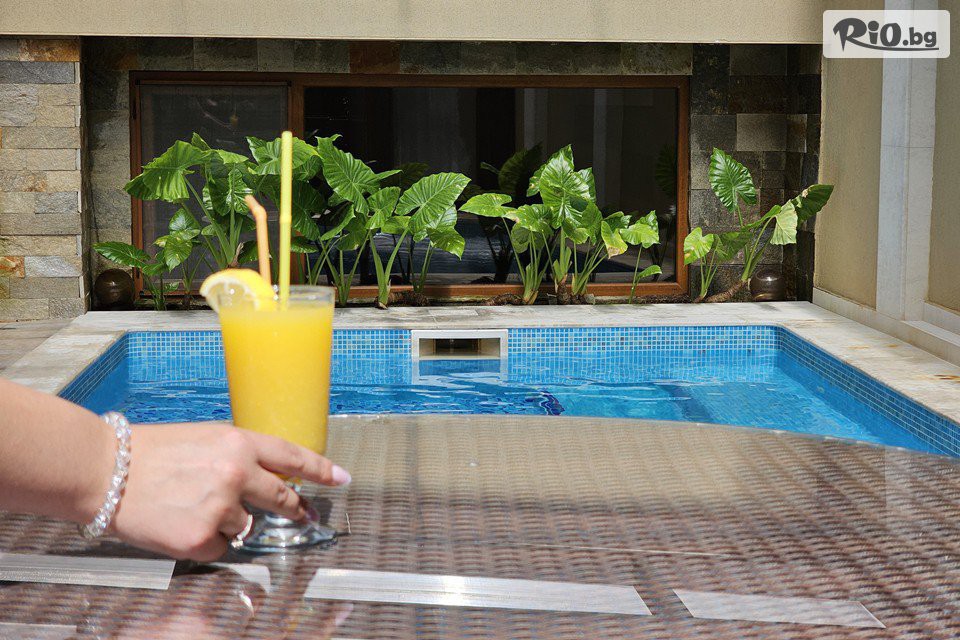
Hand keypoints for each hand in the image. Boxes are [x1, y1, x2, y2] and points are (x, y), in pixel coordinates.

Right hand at [110, 422, 350, 560]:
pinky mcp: (201, 539)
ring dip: (227, 522)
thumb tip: (270, 476)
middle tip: (299, 513)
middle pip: (283, 499)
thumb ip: (241, 455)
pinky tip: (181, 524)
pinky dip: (205, 542)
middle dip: (293, 508)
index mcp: (239, 443)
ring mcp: (221, 508)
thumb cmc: (149, 452)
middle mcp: (236, 474)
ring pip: (246, 526)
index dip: (322, 469)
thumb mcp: (205, 438)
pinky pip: (221, 548)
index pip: (294, 457)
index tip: (341, 478)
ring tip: (191, 505)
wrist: (103, 470)